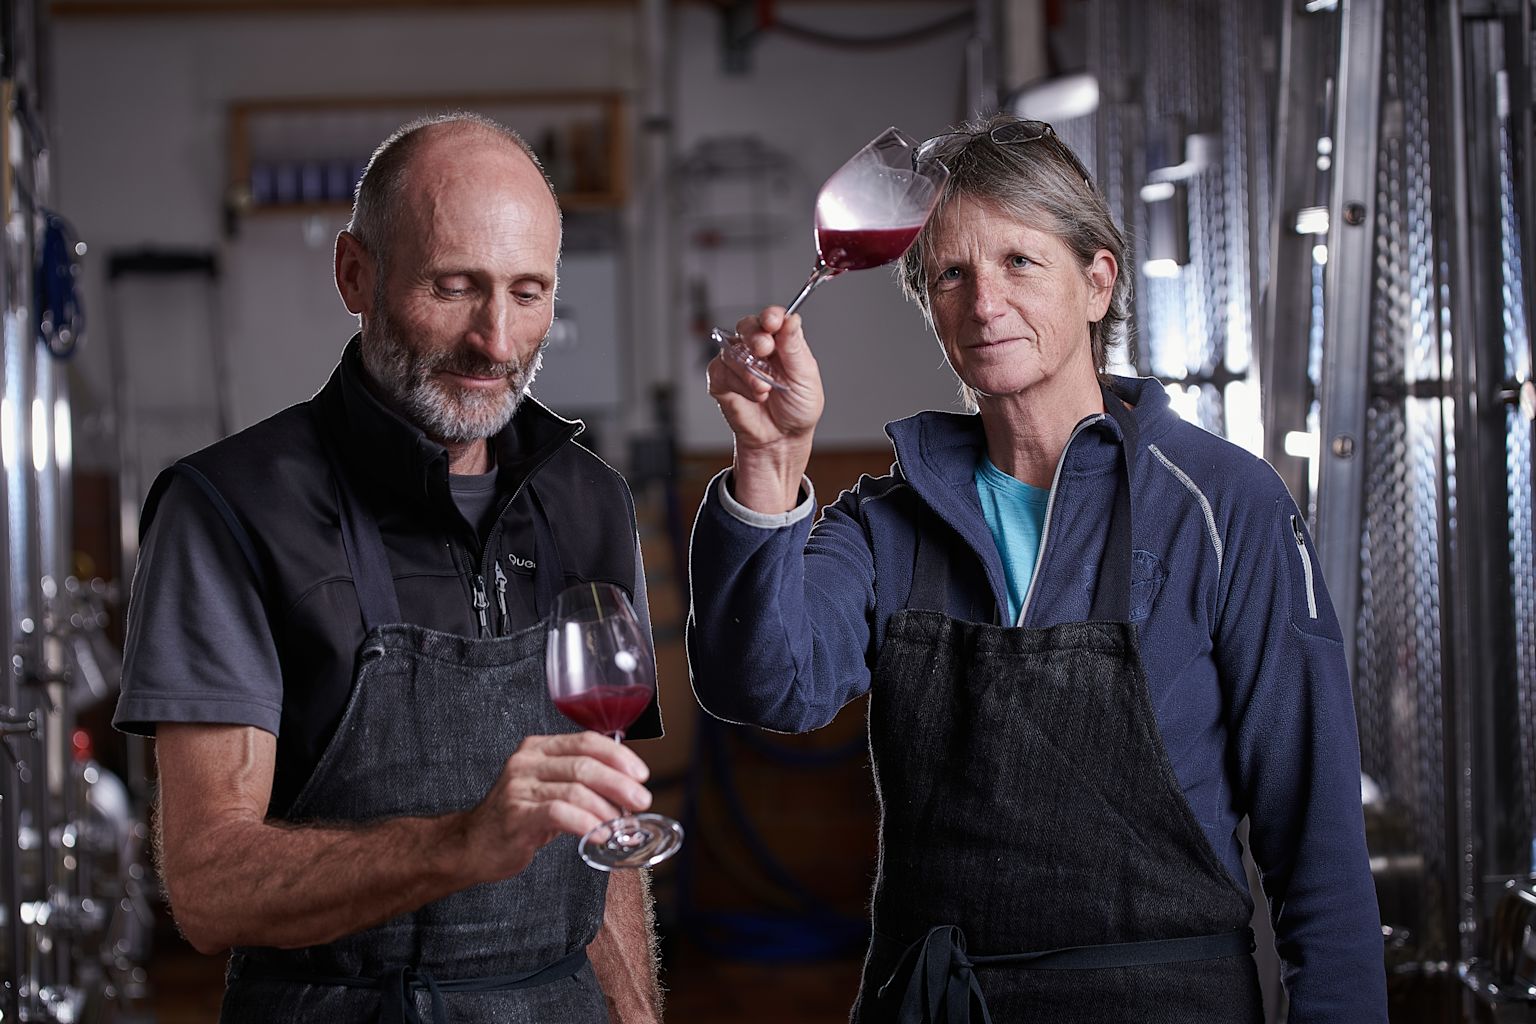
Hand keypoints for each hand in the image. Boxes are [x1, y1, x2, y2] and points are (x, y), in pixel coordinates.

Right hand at [456, 731, 651, 882]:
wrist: (471, 845)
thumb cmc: (516, 818)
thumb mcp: (547, 789)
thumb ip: (579, 781)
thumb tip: (627, 789)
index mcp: (538, 748)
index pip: (586, 741)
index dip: (618, 756)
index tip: (641, 774)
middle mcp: (527, 761)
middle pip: (585, 764)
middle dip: (620, 783)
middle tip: (640, 800)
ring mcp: (519, 787)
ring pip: (575, 790)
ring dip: (606, 809)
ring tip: (620, 824)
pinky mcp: (516, 814)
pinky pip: (559, 813)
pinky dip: (586, 823)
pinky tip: (600, 835)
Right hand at [707, 307, 824, 452]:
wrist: (781, 439)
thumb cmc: (797, 409)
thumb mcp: (805, 377)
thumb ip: (795, 347)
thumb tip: (792, 319)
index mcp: (781, 342)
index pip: (772, 318)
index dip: (770, 316)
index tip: (773, 321)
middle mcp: (758, 349)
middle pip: (747, 326)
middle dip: (754, 336)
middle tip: (764, 350)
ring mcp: (738, 363)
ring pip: (733, 350)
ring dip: (749, 371)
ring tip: (765, 391)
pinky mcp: (721, 379)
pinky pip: (720, 370)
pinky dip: (738, 384)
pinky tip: (752, 396)